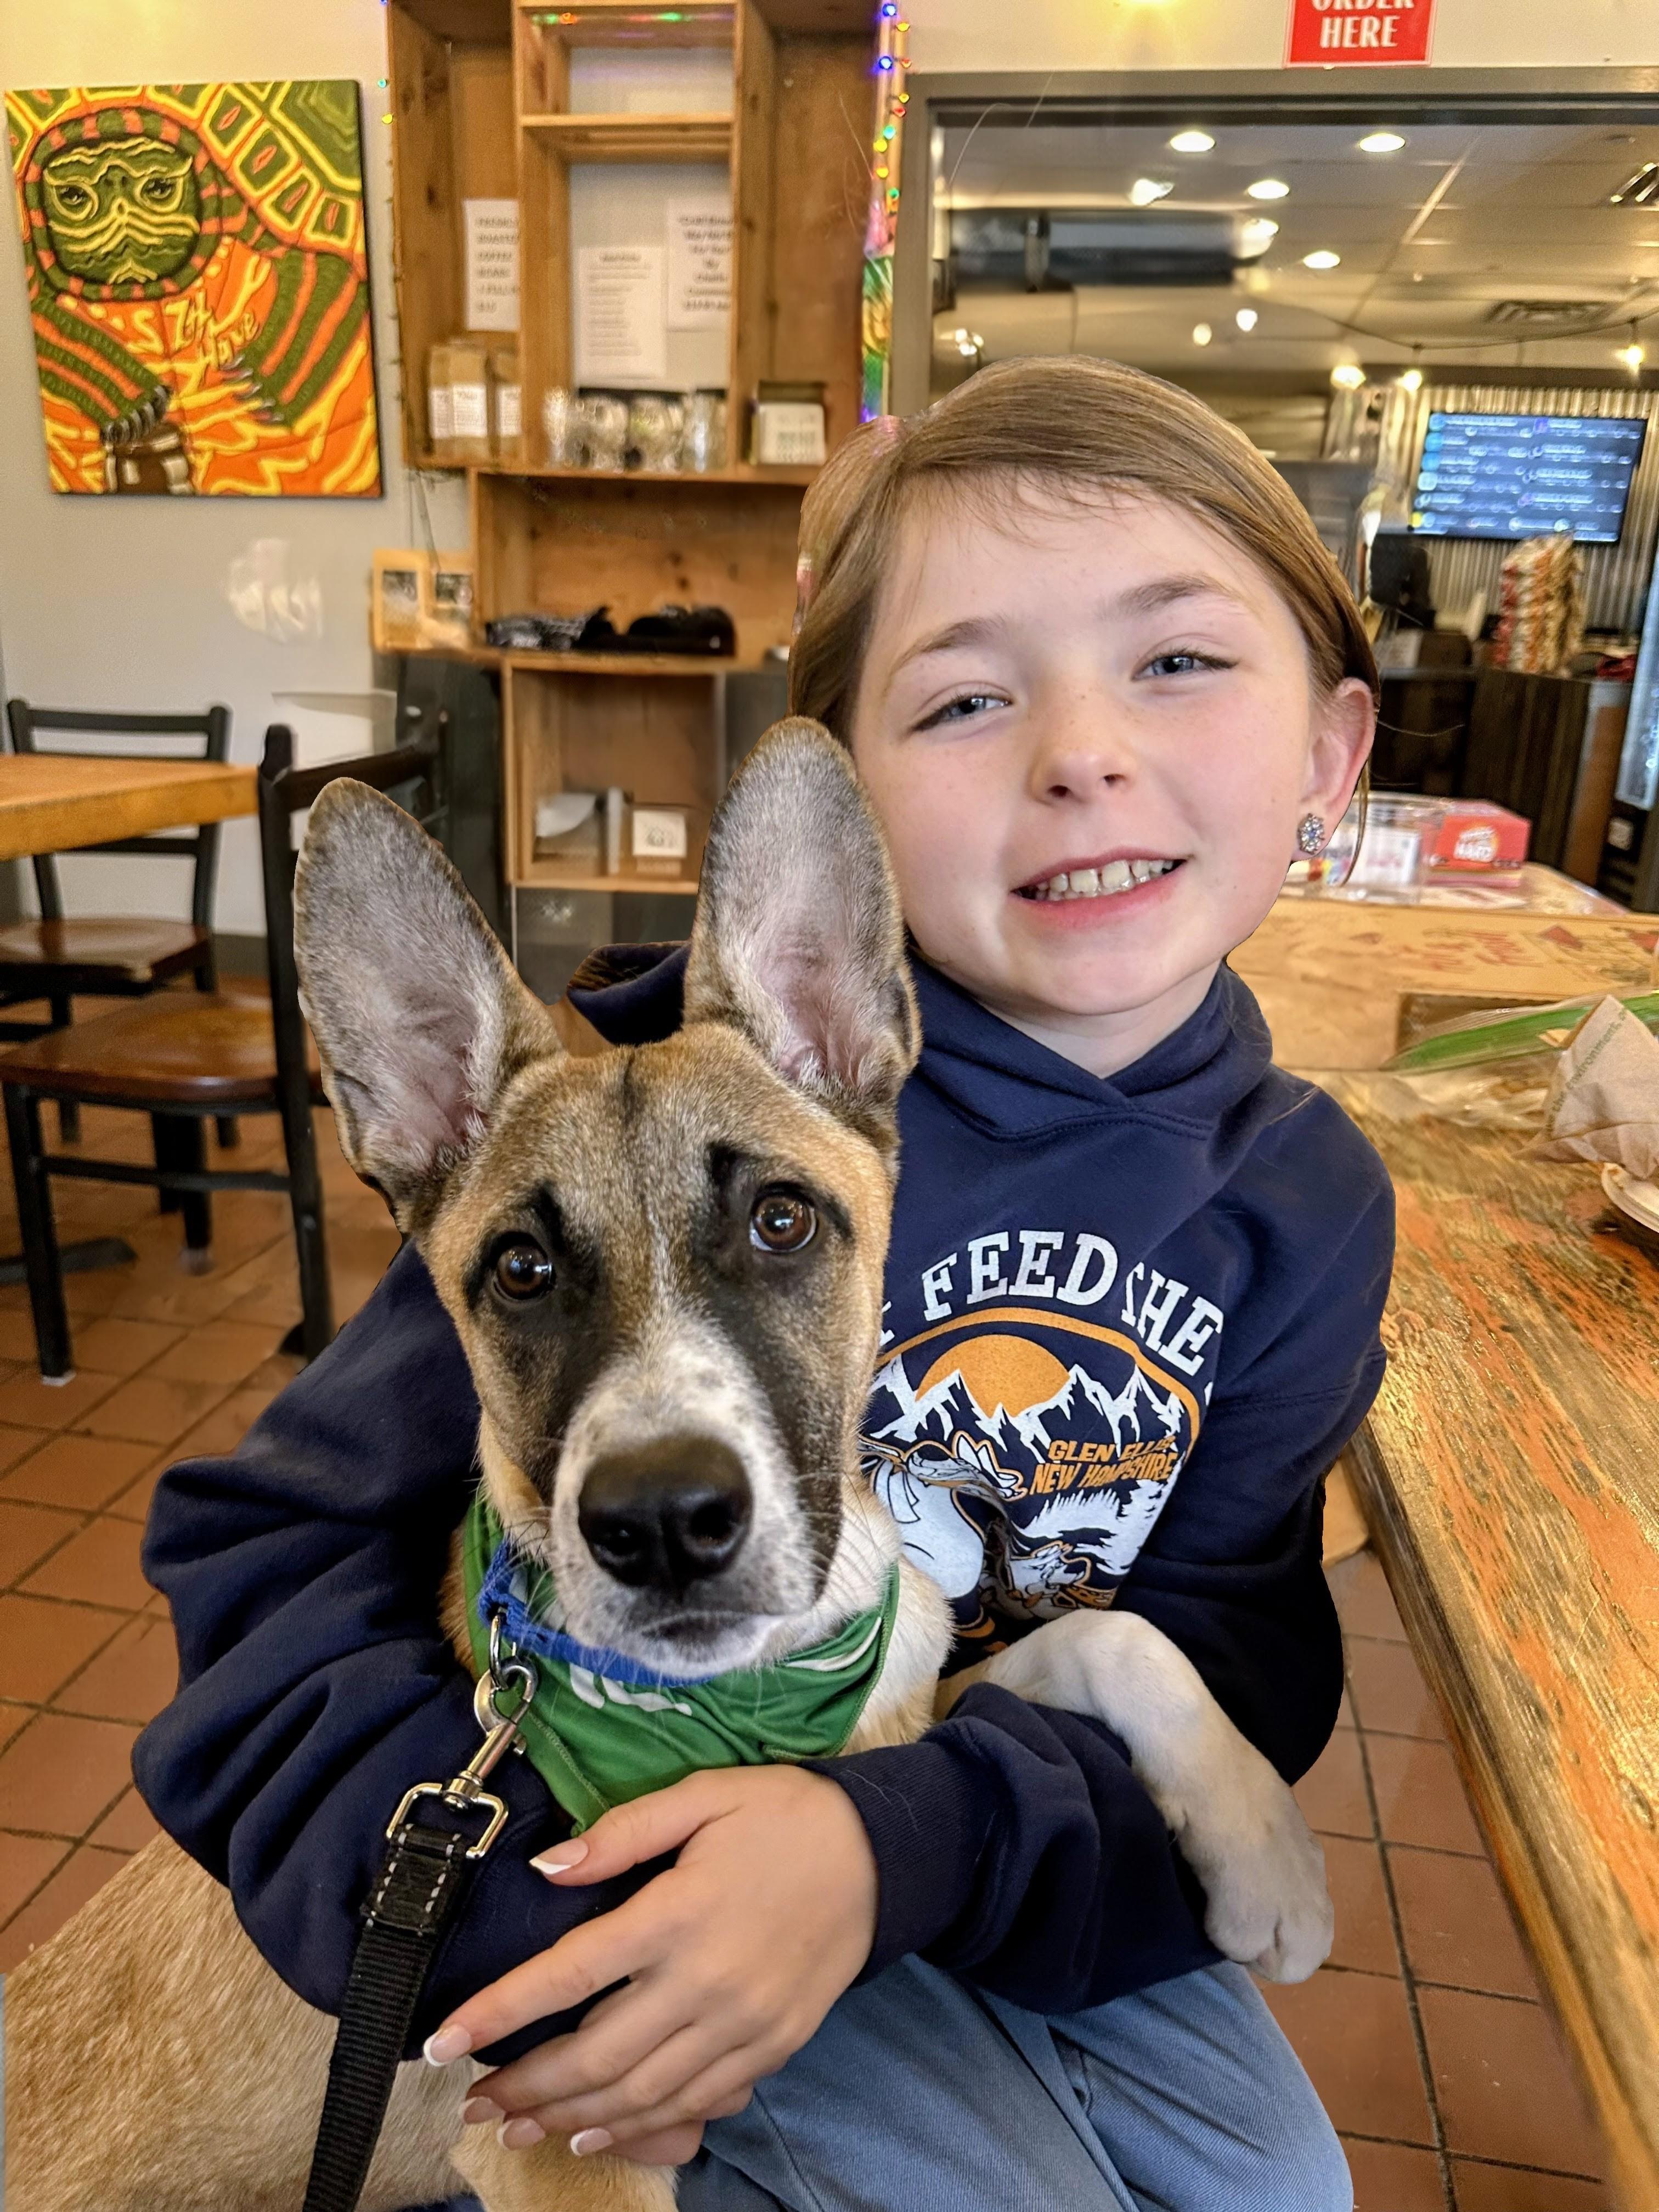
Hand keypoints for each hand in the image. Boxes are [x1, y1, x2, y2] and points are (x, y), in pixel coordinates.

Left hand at [423, 1765, 877, 2158]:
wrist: (881, 1854)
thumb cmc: (782, 1815)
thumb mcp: (703, 1795)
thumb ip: (622, 1832)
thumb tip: (547, 1866)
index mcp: (678, 1913)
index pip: (570, 1974)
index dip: (500, 2011)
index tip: (444, 2040)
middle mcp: (705, 1981)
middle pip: (596, 2055)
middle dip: (525, 2087)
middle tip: (472, 2103)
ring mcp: (741, 2025)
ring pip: (639, 2093)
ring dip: (570, 2119)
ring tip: (516, 2127)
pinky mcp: (771, 2049)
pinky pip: (694, 2104)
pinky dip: (639, 2128)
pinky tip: (598, 2135)